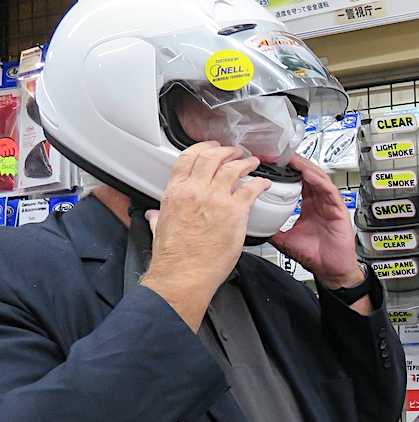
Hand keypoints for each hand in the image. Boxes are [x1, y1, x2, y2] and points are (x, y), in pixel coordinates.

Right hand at [141, 142, 270, 330]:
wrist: (185, 274)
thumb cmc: (174, 257)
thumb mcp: (159, 230)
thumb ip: (158, 218)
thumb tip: (154, 215)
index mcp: (175, 193)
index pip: (188, 158)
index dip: (203, 147)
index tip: (211, 147)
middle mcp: (195, 191)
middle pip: (213, 157)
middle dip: (226, 151)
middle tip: (234, 152)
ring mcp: (216, 199)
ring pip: (233, 168)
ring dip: (245, 162)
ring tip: (251, 162)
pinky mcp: (235, 212)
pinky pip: (251, 189)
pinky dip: (259, 182)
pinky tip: (263, 183)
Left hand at [269, 154, 360, 289]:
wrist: (330, 270)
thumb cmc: (314, 255)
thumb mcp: (284, 239)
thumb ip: (271, 228)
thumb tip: (252, 224)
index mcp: (309, 205)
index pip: (297, 181)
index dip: (285, 171)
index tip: (269, 164)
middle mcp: (320, 201)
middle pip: (307, 174)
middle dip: (293, 164)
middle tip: (277, 155)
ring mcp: (329, 204)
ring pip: (318, 177)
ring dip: (304, 167)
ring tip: (291, 159)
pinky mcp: (338, 209)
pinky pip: (329, 190)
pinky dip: (318, 180)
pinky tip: (308, 173)